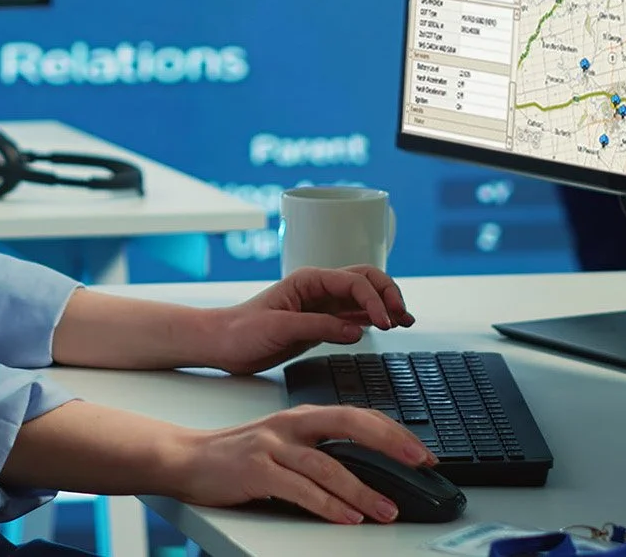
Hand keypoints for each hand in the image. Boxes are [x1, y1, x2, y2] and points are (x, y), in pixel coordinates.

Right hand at [174, 405, 436, 523]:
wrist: (186, 458)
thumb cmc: (239, 454)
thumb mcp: (285, 442)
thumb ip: (319, 448)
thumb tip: (366, 468)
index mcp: (304, 416)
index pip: (359, 415)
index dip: (394, 431)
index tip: (422, 451)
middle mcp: (292, 424)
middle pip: (352, 425)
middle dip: (391, 443)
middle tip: (421, 463)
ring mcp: (273, 445)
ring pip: (329, 465)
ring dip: (362, 491)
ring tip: (387, 510)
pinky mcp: (256, 470)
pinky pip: (300, 489)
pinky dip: (328, 505)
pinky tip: (347, 517)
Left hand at [209, 265, 415, 374]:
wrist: (221, 345)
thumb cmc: (241, 331)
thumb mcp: (279, 328)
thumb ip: (319, 328)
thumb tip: (357, 331)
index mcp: (309, 280)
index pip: (354, 282)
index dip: (374, 300)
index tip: (384, 322)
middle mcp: (320, 289)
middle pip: (366, 280)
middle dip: (388, 294)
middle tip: (401, 316)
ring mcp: (323, 305)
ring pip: (365, 297)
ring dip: (386, 305)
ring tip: (404, 320)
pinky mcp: (322, 323)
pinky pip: (355, 316)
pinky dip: (374, 319)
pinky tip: (386, 326)